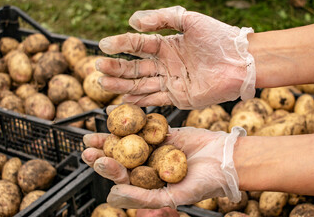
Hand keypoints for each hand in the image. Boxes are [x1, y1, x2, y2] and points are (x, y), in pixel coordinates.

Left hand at [81, 126, 245, 208]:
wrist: (227, 159)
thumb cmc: (206, 183)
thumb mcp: (175, 195)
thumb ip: (144, 198)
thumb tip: (112, 196)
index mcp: (151, 185)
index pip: (124, 178)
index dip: (108, 169)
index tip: (95, 159)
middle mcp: (151, 167)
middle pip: (122, 159)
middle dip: (103, 152)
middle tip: (86, 144)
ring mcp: (157, 149)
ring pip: (130, 142)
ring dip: (113, 137)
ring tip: (95, 131)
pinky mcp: (166, 134)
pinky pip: (146, 126)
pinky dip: (133, 121)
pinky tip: (119, 115)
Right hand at [96, 6, 255, 108]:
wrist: (242, 61)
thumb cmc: (218, 38)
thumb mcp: (189, 19)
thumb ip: (162, 18)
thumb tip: (132, 21)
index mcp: (168, 44)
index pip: (139, 44)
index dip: (121, 44)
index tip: (104, 45)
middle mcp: (166, 64)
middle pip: (136, 66)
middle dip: (116, 67)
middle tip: (97, 66)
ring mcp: (172, 82)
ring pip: (141, 83)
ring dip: (122, 84)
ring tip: (103, 82)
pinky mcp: (179, 97)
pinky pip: (155, 99)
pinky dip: (140, 100)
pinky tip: (124, 99)